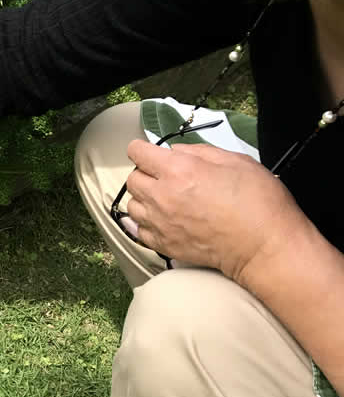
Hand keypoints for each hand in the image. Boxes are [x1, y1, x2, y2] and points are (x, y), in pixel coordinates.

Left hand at [123, 141, 306, 281]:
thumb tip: (176, 151)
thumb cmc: (258, 203)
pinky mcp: (163, 244)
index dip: (143, 149)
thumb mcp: (236, 161)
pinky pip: (138, 230)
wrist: (264, 246)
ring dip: (144, 199)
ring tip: (165, 200)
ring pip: (132, 205)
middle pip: (132, 179)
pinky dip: (145, 223)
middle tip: (164, 176)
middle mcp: (162, 196)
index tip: (149, 153)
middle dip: (145, 173)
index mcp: (179, 170)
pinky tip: (161, 220)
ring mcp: (160, 223)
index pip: (137, 153)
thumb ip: (199, 151)